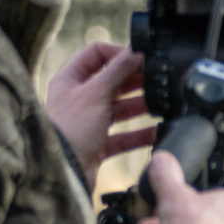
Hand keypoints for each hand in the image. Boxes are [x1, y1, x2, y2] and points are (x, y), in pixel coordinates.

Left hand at [46, 43, 155, 186]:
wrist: (61, 173)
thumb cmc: (69, 130)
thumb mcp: (95, 93)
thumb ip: (118, 70)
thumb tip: (137, 50)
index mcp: (69, 80)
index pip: (96, 54)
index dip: (119, 53)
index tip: (141, 58)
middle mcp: (77, 99)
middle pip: (112, 81)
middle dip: (135, 81)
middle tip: (156, 80)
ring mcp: (88, 123)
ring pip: (120, 109)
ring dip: (141, 106)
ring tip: (161, 104)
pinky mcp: (97, 145)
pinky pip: (124, 136)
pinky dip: (140, 134)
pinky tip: (156, 131)